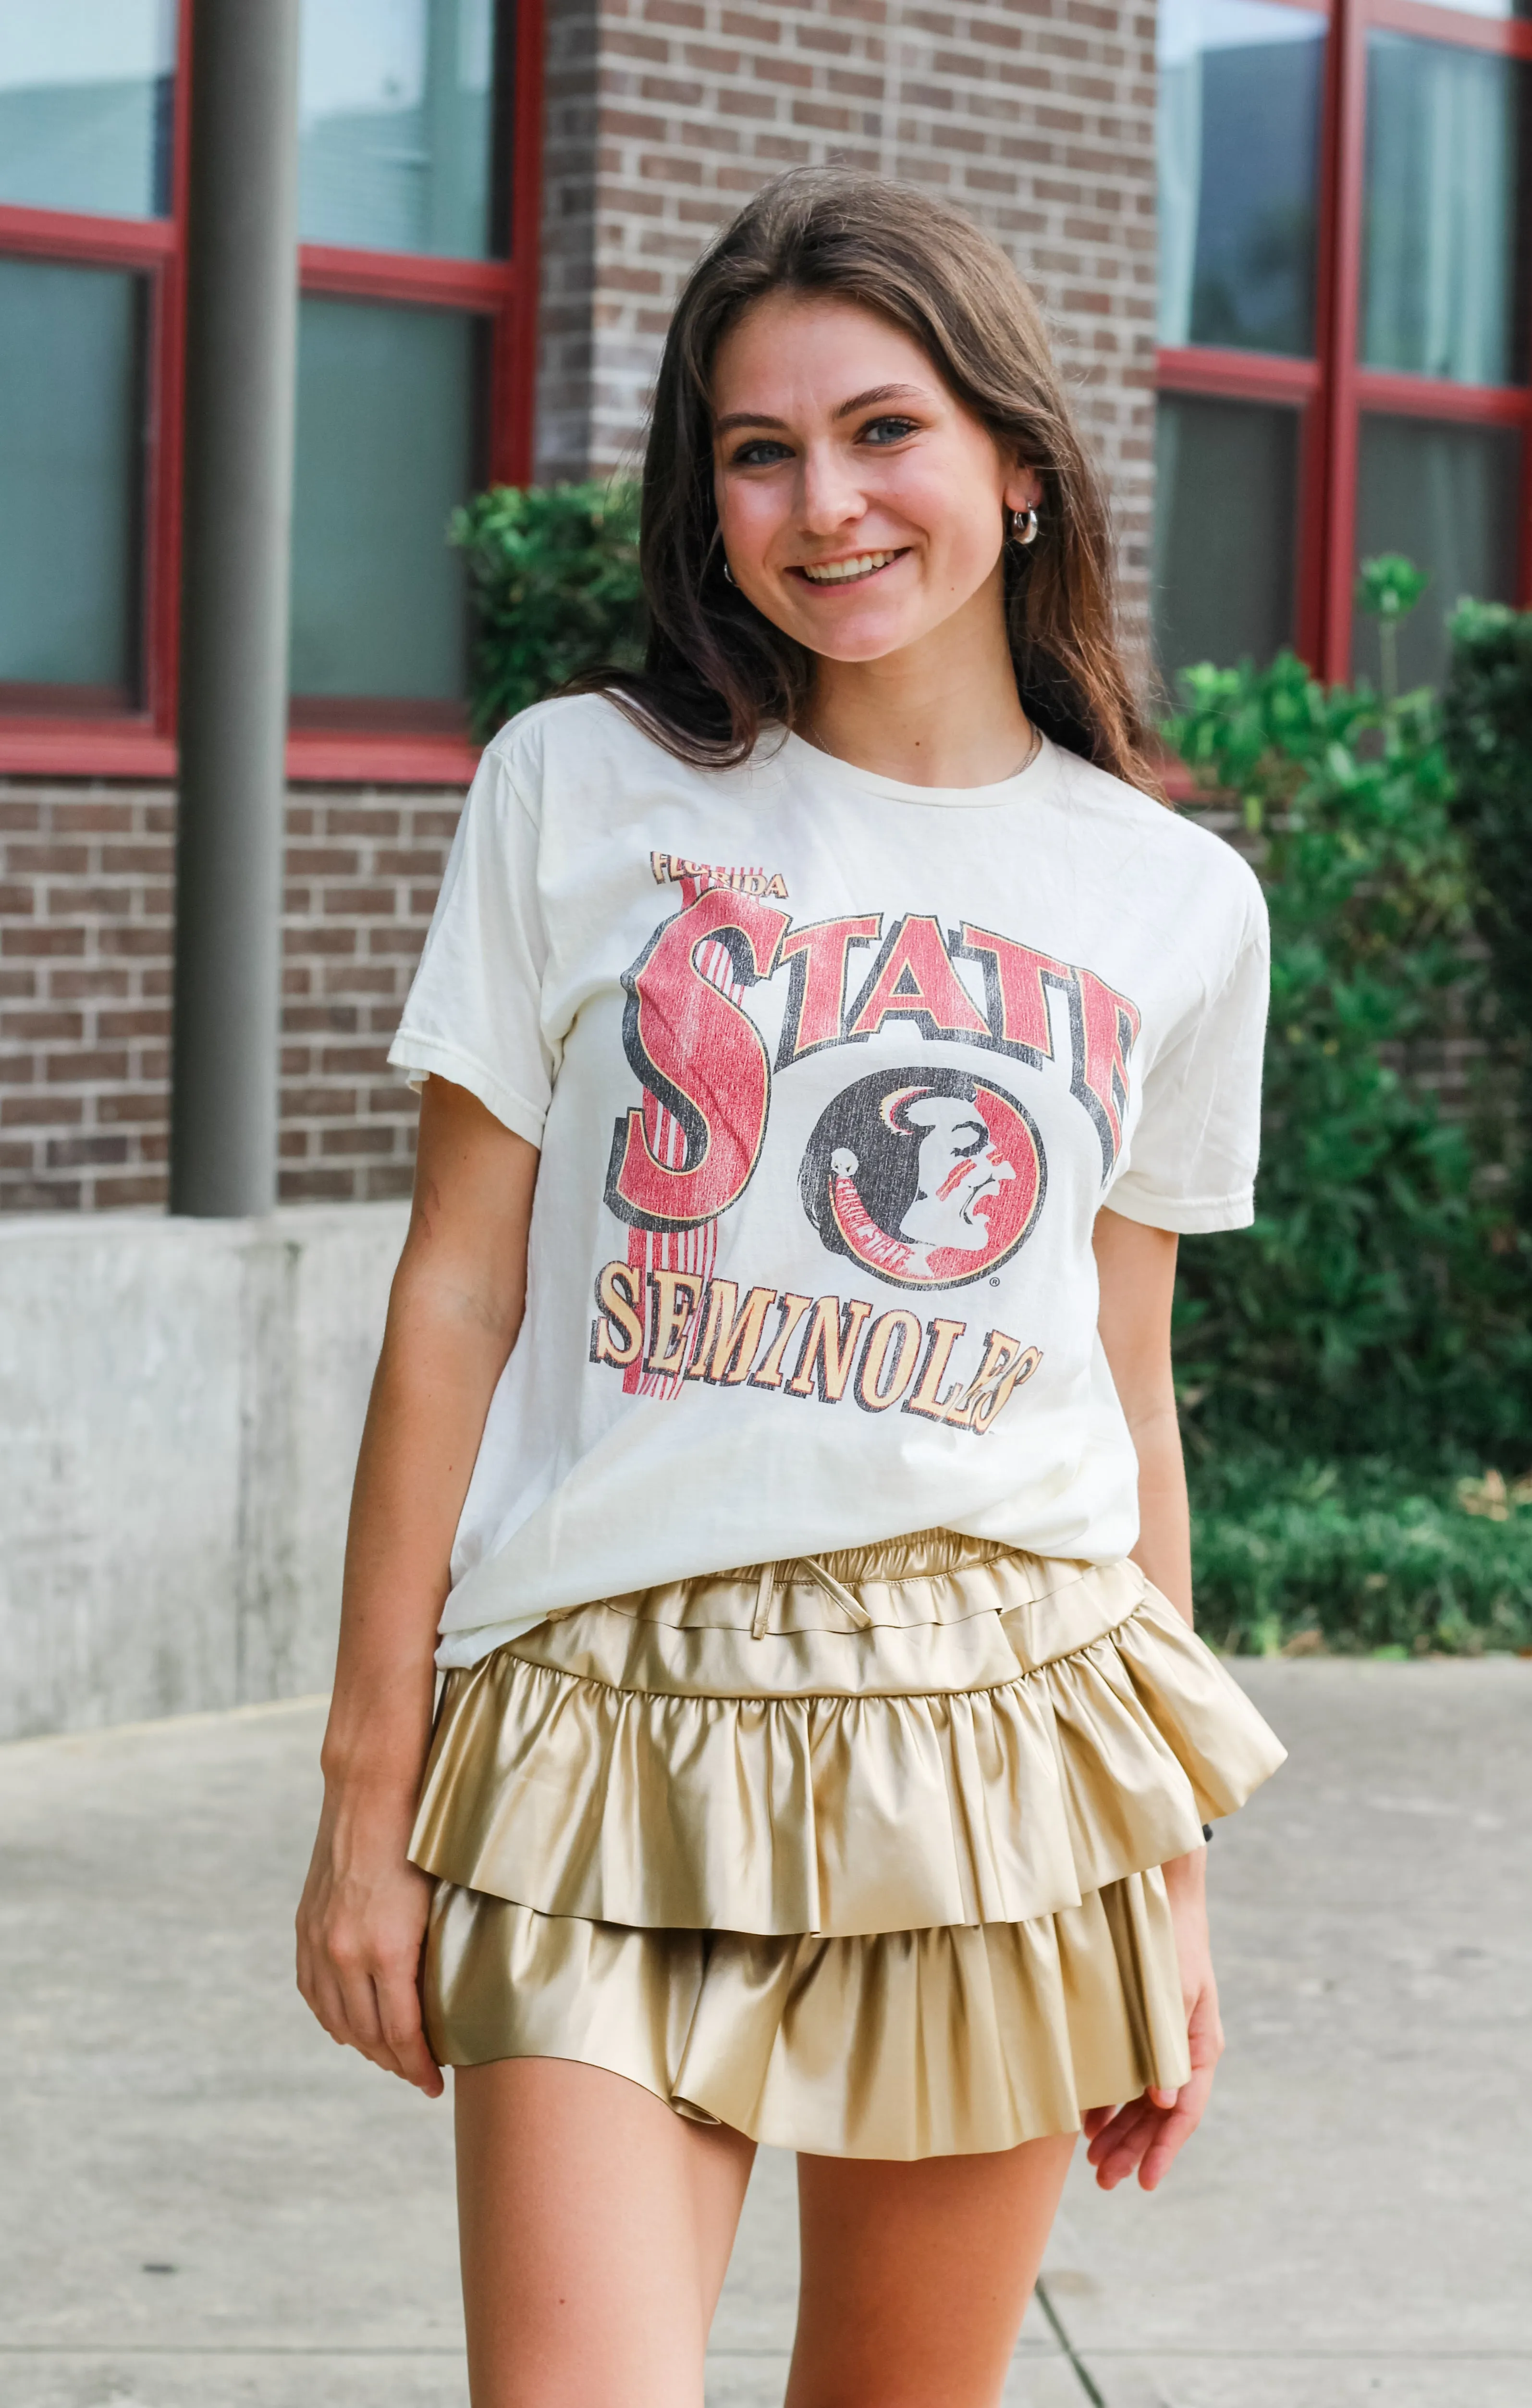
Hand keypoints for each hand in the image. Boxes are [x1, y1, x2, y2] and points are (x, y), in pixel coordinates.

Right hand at [295, 1787, 443, 2097]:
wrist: (371, 1794)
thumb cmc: (423, 1842)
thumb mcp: (440, 1903)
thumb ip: (438, 1956)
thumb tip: (454, 2004)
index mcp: (389, 1949)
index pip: (402, 2033)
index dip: (419, 2067)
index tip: (435, 2086)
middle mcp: (347, 1953)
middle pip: (368, 2035)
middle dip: (395, 2063)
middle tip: (418, 2077)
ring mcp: (321, 1942)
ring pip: (337, 2019)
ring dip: (364, 2046)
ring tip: (390, 2056)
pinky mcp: (306, 1929)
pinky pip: (314, 1992)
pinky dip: (333, 2017)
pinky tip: (351, 2026)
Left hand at [1081, 1854, 1223, 2191]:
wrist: (1156, 1894)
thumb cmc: (1166, 1941)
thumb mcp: (1171, 1993)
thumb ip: (1168, 2047)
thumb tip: (1163, 2105)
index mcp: (1200, 2045)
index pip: (1185, 2112)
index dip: (1165, 2150)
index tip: (1146, 2183)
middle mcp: (1184, 2050)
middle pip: (1161, 2116)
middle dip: (1136, 2151)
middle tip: (1105, 2181)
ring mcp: (1163, 2041)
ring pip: (1144, 2102)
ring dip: (1121, 2134)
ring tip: (1095, 2163)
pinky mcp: (1143, 2029)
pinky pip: (1130, 2078)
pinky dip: (1111, 2104)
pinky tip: (1090, 2124)